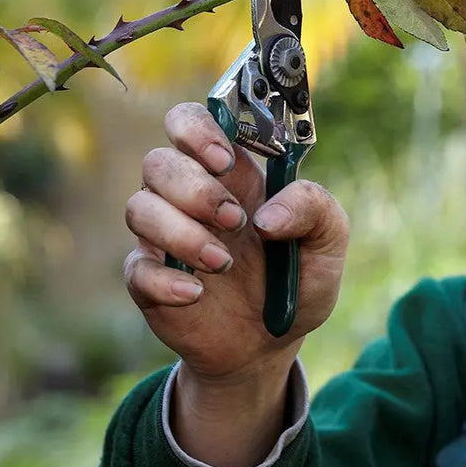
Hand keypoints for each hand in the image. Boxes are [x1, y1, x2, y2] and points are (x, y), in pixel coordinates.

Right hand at [124, 102, 348, 382]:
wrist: (272, 345)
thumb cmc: (297, 279)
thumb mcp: (328, 241)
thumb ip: (314, 207)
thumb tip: (269, 215)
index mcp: (231, 173)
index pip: (190, 121)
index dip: (196, 129)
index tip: (224, 160)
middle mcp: (189, 196)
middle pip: (159, 162)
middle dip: (196, 189)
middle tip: (235, 221)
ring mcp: (164, 237)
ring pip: (139, 208)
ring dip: (181, 233)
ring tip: (222, 264)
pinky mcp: (150, 280)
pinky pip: (136, 268)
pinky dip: (165, 280)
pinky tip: (197, 295)